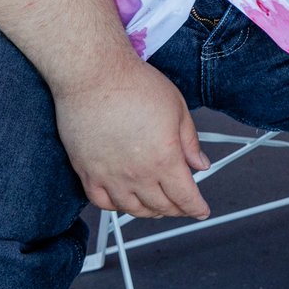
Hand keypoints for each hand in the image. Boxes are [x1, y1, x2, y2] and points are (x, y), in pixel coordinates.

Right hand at [52, 57, 208, 218]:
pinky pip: (101, 202)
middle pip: (161, 206)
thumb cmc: (134, 85)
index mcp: (164, 159)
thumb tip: (200, 163)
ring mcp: (109, 176)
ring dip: (149, 212)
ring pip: (132, 209)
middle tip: (182, 207)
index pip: (185, 196)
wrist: (94, 76)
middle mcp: (137, 173)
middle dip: (177, 210)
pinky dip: (116, 207)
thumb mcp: (178, 108)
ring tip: (157, 207)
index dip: (196, 207)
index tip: (201, 210)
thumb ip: (190, 142)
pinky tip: (124, 201)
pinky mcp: (86, 172)